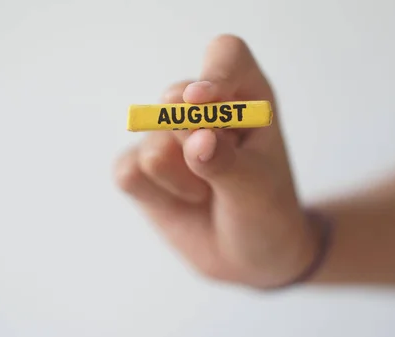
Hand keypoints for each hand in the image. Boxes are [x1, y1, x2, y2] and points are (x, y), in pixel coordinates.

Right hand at [114, 35, 318, 288]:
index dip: (213, 73)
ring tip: (206, 194)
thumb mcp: (258, 189)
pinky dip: (154, 195)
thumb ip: (226, 160)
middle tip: (212, 167)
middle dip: (189, 137)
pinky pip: (128, 172)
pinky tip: (178, 201)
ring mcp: (167, 138)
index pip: (225, 56)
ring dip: (182, 181)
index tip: (203, 100)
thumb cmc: (266, 213)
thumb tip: (196, 139)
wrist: (250, 257)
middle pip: (174, 98)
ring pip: (153, 146)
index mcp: (244, 98)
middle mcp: (201, 111)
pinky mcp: (141, 169)